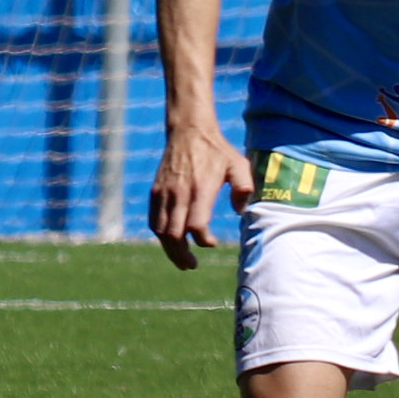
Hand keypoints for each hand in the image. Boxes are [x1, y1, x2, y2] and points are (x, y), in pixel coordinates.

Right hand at [147, 123, 254, 267]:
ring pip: (161, 231)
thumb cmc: (217, 151)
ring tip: (182, 260)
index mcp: (200, 189)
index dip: (202, 240)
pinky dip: (161, 235)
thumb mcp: (239, 165)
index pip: (195, 225)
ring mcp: (164, 193)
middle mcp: (179, 193)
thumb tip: (240, 212)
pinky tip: (172, 241)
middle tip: (192, 266)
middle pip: (173, 235)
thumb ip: (244, 188)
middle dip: (181, 255)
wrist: (189, 132)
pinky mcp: (155, 192)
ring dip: (169, 250)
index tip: (212, 243)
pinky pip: (154, 220)